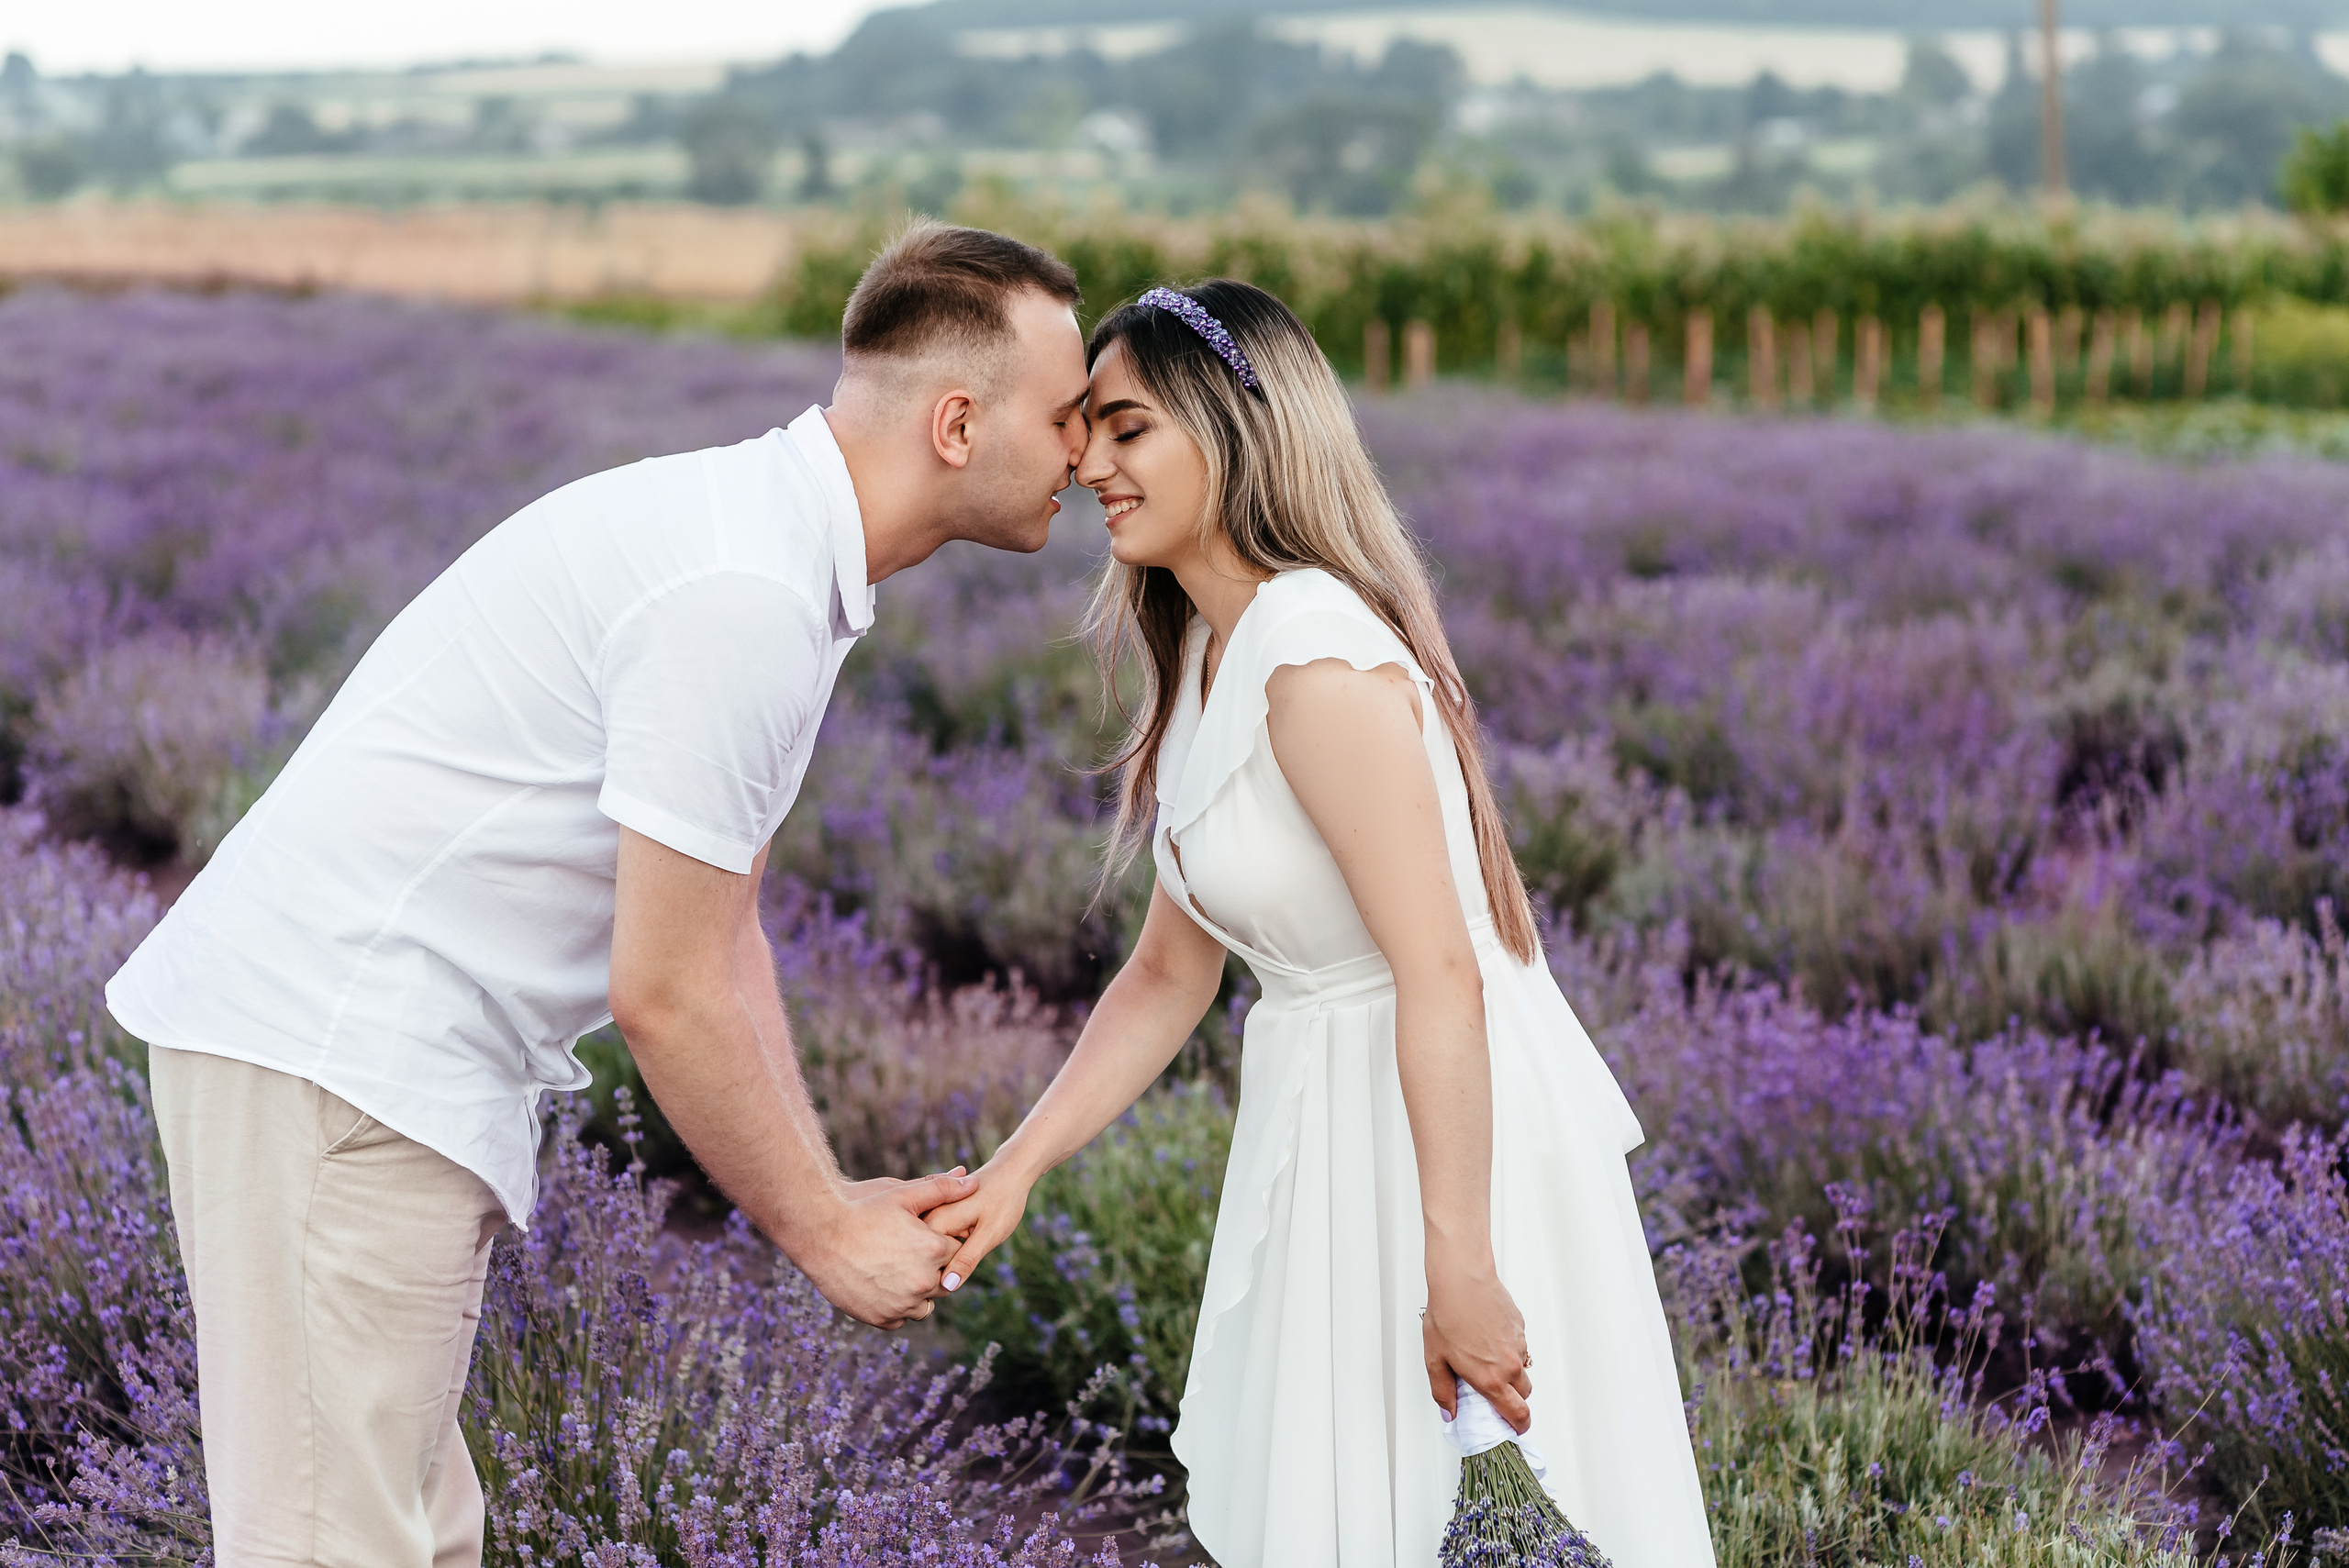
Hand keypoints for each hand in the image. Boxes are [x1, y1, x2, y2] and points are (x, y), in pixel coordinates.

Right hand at [796, 1168, 975, 1328]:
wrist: (818, 1234)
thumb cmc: (861, 1210)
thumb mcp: (903, 1194)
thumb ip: (942, 1188)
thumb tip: (972, 1181)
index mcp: (933, 1250)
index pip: (956, 1251)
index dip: (941, 1241)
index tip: (925, 1236)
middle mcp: (922, 1281)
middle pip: (945, 1280)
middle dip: (933, 1268)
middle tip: (910, 1254)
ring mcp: (901, 1304)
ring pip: (926, 1305)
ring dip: (918, 1291)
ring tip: (898, 1271)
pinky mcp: (881, 1318)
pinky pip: (901, 1318)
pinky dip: (897, 1306)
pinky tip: (884, 1287)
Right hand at [920, 1160, 1036, 1295]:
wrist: (1009, 1172)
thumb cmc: (1004, 1201)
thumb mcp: (989, 1233)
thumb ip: (967, 1259)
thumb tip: (948, 1286)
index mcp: (934, 1222)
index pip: (931, 1266)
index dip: (947, 1276)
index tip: (968, 1261)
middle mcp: (925, 1219)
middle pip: (926, 1260)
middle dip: (943, 1267)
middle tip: (973, 1243)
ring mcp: (928, 1219)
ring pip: (929, 1253)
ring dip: (941, 1259)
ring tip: (970, 1236)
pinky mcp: (934, 1220)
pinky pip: (932, 1244)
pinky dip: (943, 1249)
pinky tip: (963, 1238)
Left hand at [1422, 1244, 1531, 1432]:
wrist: (1462, 1280)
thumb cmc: (1448, 1316)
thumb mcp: (1435, 1360)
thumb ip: (1444, 1392)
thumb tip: (1450, 1412)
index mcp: (1491, 1380)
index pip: (1518, 1415)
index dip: (1519, 1426)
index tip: (1514, 1428)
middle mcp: (1510, 1365)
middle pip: (1524, 1394)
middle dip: (1513, 1398)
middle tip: (1492, 1390)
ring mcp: (1518, 1345)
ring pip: (1522, 1368)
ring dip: (1510, 1371)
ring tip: (1485, 1357)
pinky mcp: (1520, 1327)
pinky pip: (1518, 1346)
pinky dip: (1508, 1348)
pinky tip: (1487, 1336)